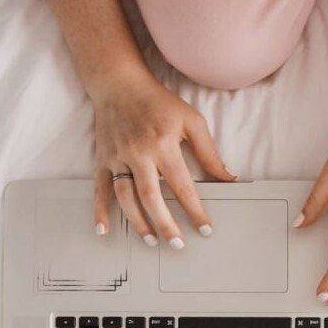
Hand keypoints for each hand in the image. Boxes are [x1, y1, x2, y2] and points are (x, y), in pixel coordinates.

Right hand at [91, 69, 234, 246]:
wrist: (119, 82)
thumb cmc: (159, 102)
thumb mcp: (191, 121)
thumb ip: (209, 152)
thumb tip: (227, 178)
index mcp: (163, 144)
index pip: (182, 186)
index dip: (195, 210)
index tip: (205, 229)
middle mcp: (139, 153)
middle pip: (152, 197)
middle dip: (166, 224)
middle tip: (178, 245)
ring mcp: (118, 158)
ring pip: (126, 197)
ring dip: (138, 222)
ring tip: (151, 241)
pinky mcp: (103, 159)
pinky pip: (100, 188)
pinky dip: (100, 210)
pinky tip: (104, 230)